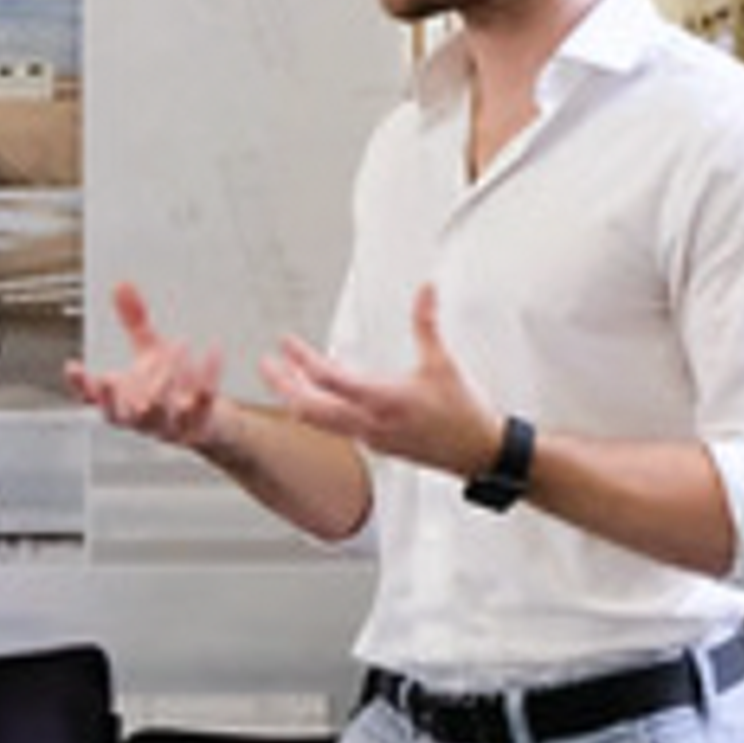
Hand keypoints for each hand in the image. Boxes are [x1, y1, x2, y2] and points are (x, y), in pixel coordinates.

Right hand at [64, 282, 230, 450]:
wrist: (207, 421)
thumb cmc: (170, 387)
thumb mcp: (149, 350)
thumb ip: (134, 321)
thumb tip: (120, 285)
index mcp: (120, 403)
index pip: (92, 399)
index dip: (80, 385)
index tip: (73, 366)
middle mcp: (139, 419)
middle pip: (129, 411)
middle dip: (136, 386)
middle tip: (146, 358)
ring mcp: (168, 427)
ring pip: (162, 411)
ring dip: (168, 380)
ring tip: (178, 344)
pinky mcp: (198, 425)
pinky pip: (203, 402)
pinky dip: (208, 377)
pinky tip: (214, 351)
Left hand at [265, 283, 502, 479]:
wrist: (477, 453)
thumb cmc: (463, 413)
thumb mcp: (443, 363)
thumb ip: (427, 324)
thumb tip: (425, 290)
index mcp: (383, 400)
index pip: (329, 380)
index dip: (302, 360)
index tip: (286, 342)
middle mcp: (370, 423)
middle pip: (309, 408)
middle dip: (283, 385)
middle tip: (266, 363)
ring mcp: (370, 437)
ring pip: (319, 421)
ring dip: (298, 399)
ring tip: (284, 377)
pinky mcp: (376, 444)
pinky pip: (335, 428)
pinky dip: (318, 410)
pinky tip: (318, 396)